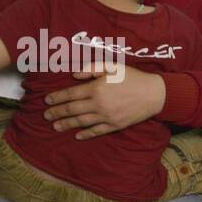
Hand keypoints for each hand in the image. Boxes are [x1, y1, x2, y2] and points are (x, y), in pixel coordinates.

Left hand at [43, 65, 165, 138]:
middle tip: (46, 115)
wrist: (154, 94)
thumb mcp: (112, 66)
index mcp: (96, 88)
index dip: (57, 98)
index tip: (47, 101)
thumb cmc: (133, 77)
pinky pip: (97, 131)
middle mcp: (99, 104)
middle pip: (72, 109)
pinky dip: (86, 134)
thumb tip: (74, 75)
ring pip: (81, 121)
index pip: (71, 94)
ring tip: (56, 126)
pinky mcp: (115, 125)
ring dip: (67, 124)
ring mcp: (107, 116)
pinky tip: (77, 135)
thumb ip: (92, 69)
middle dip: (57, 112)